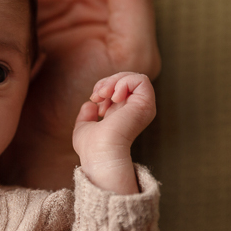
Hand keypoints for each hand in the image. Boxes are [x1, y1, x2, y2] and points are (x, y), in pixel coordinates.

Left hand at [72, 73, 155, 193]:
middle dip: (108, 81)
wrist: (99, 153)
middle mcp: (135, 110)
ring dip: (115, 80)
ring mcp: (142, 107)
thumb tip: (90, 104)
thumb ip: (87, 116)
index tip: (94, 100)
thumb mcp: (84, 127)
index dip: (103, 87)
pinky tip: (114, 96)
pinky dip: (124, 81)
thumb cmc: (90, 147)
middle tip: (98, 96)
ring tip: (104, 95)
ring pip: (135, 77)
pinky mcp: (145, 105)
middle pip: (126, 79)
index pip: (118, 87)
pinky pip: (141, 80)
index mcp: (123, 114)